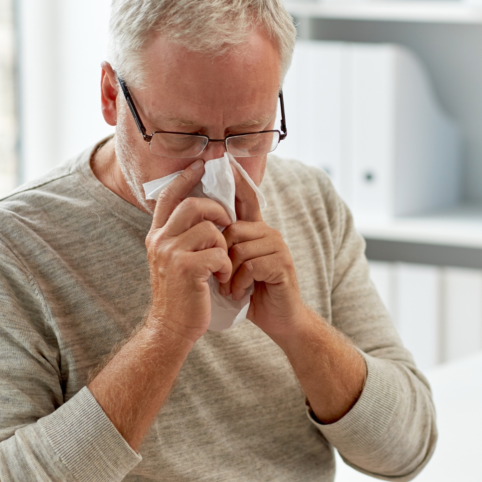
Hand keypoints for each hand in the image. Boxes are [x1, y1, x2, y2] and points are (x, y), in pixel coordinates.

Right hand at [144, 160, 232, 343]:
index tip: (201, 165)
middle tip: (228, 223)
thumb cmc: (181, 294)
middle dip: (217, 210)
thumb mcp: (174, 260)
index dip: (186, 178)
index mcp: (157, 236)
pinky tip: (221, 278)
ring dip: (224, 245)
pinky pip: (218, 252)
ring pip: (209, 229)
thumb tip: (202, 210)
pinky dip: (226, 265)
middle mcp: (159, 241)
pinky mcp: (186, 268)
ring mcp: (170, 253)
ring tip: (221, 264)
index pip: (169, 197)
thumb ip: (182, 236)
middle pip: (193, 205)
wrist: (171, 328)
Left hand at [219, 163, 305, 336]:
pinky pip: (250, 265)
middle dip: (220, 256)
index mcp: (256, 230)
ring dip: (228, 274)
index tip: (226, 161)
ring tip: (230, 288)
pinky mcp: (282, 264)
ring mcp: (278, 247)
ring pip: (239, 248)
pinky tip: (241, 294)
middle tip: (220, 277)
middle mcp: (269, 232)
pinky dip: (239, 283)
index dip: (237, 181)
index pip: (246, 199)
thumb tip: (198, 228)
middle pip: (232, 229)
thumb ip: (223, 246)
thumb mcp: (233, 266)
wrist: (279, 320)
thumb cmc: (252, 293)